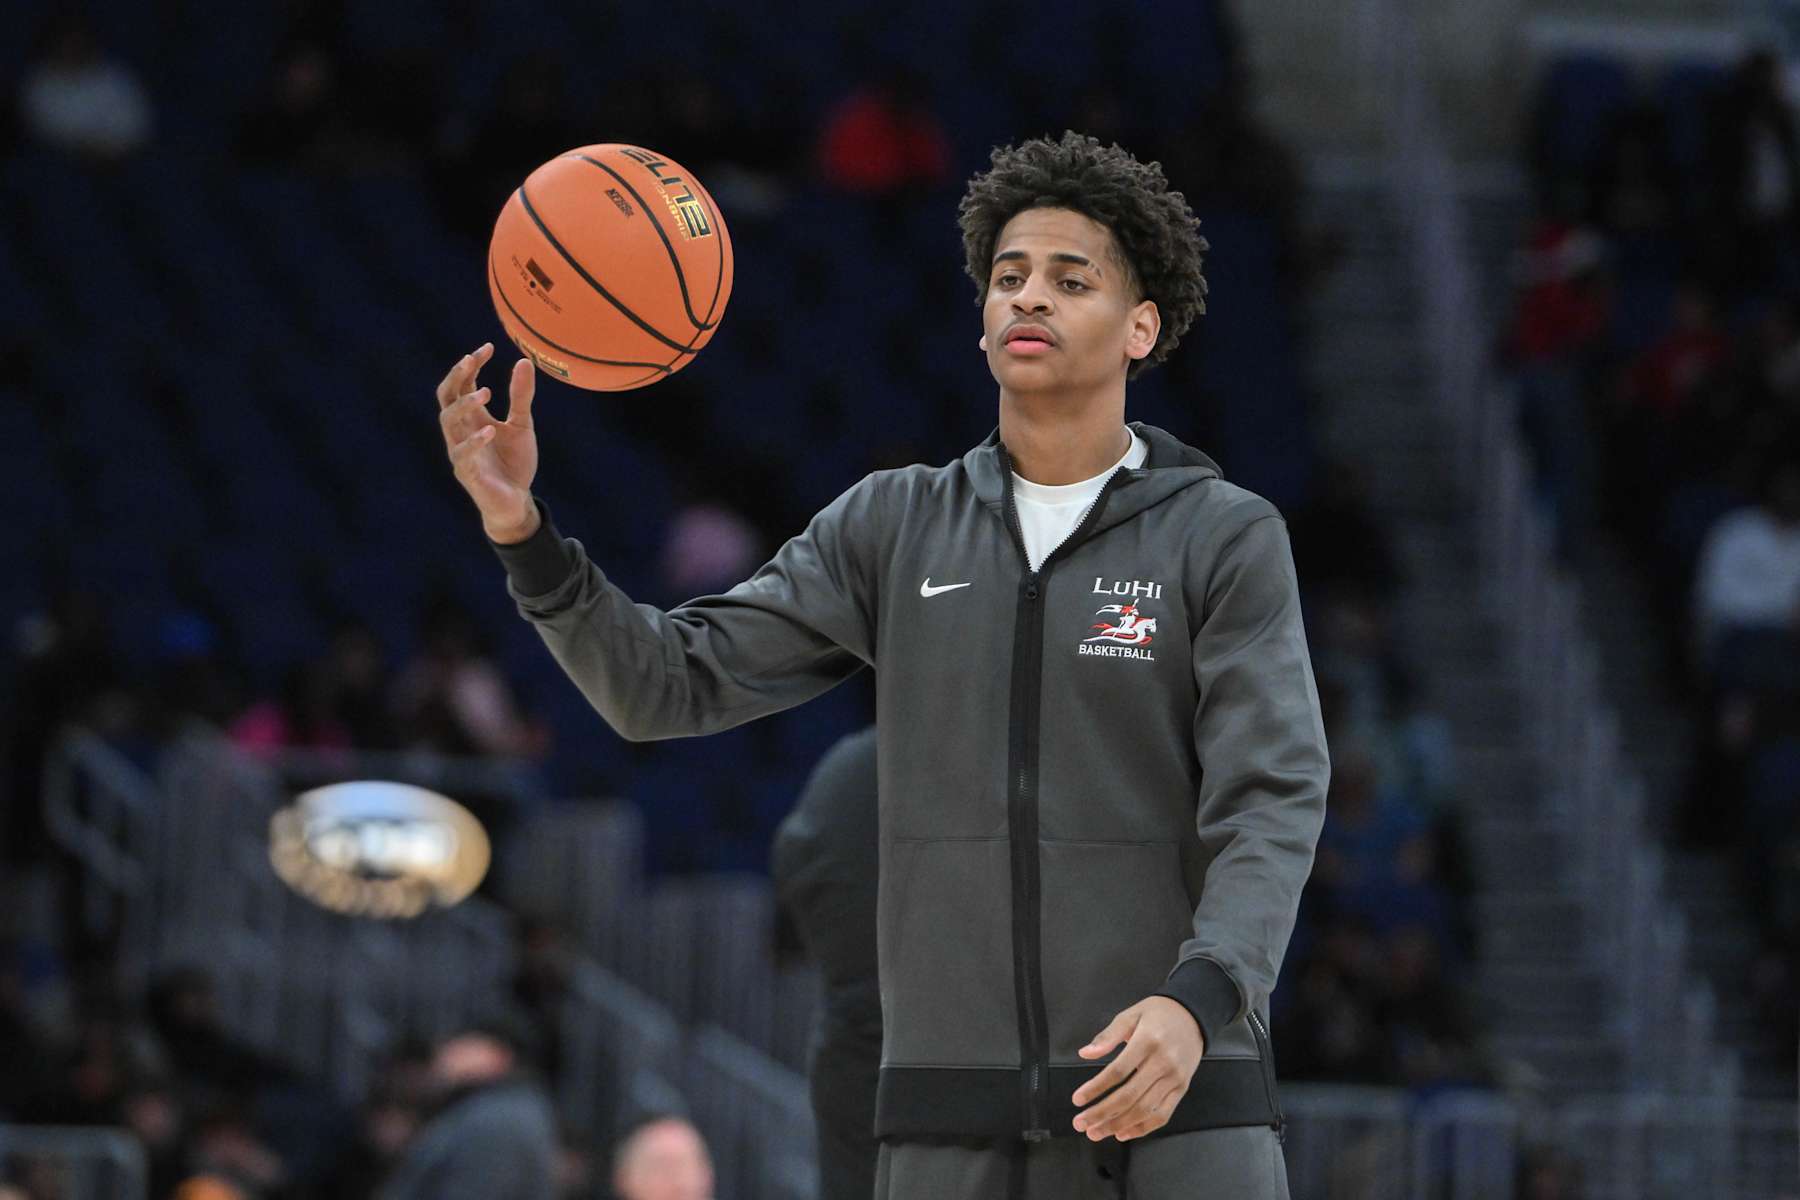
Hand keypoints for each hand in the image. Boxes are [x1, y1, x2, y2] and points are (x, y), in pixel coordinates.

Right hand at [436, 343, 539, 540]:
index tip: (487, 348)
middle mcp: (461, 430)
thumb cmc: (514, 462)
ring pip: (448, 421)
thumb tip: (524, 361)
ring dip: (465, 405)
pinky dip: (476, 440)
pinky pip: (463, 454)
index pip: (461, 384)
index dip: (470, 365)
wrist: (516, 501)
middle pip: (446, 397)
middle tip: (471, 360)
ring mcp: (460, 450)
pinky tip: (491, 429)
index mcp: (472, 417)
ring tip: (487, 393)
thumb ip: (521, 396)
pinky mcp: (467, 473)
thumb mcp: (522, 425)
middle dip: (456, 377)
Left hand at [1070, 996, 1203, 1141]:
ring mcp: (1174, 1079)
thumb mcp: (1131, 1015)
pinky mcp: (1181, 1089)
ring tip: (1096, 1132)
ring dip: (1118, 1125)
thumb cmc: (1158, 1014)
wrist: (1193, 1016)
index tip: (1078, 1099)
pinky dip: (1142, 1128)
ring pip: (1144, 1110)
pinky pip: (1162, 1115)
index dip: (1096, 1088)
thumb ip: (1108, 1036)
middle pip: (1129, 1096)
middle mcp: (1163, 1063)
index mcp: (1147, 1041)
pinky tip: (1122, 1133)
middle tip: (1080, 1123)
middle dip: (1102, 1113)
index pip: (1118, 1072)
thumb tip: (1085, 1053)